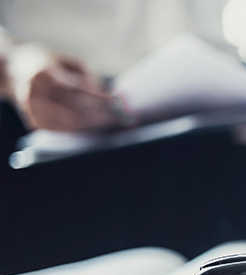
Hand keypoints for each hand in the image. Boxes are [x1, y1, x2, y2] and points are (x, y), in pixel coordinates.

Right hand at [5, 45, 119, 131]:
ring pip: (71, 125)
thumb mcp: (67, 62)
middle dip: (102, 117)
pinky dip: (82, 129)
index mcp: (44, 74)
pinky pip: (64, 130)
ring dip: (95, 126)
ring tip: (113, 124)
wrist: (12, 70)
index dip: (99, 98)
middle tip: (122, 118)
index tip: (118, 102)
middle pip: (75, 112)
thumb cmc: (46, 63)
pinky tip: (97, 127)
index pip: (77, 90)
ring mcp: (33, 110)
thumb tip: (106, 97)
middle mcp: (36, 94)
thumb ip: (87, 78)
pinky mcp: (34, 122)